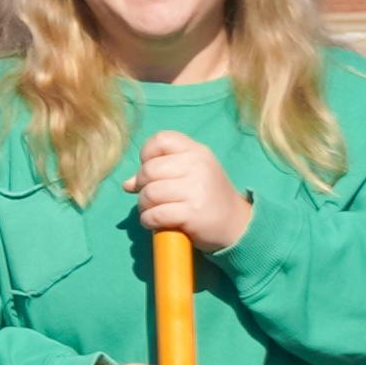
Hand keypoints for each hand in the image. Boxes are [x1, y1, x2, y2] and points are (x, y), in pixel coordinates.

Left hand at [131, 130, 252, 254]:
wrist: (237, 225)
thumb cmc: (207, 197)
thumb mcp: (190, 175)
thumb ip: (160, 173)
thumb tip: (127, 183)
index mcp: (197, 151)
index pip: (161, 139)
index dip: (147, 155)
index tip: (152, 172)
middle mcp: (197, 166)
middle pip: (149, 170)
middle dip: (142, 186)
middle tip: (151, 197)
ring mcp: (196, 189)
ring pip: (149, 193)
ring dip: (144, 206)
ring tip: (153, 211)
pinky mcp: (192, 213)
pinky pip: (155, 214)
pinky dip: (149, 221)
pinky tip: (156, 222)